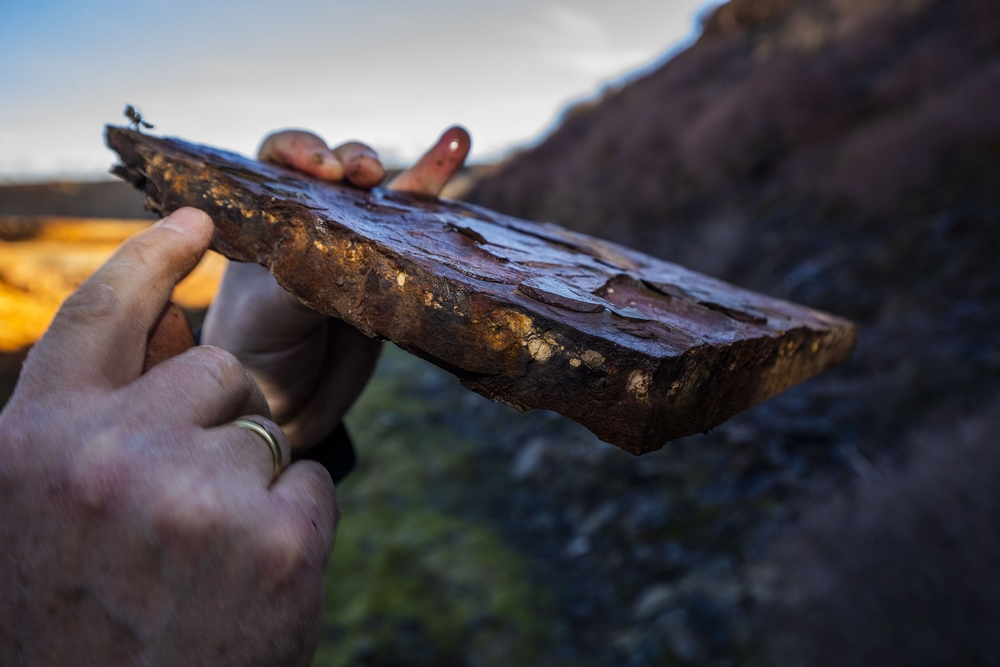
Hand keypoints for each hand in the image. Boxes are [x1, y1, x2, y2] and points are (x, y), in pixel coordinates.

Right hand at [0, 208, 336, 665]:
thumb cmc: (73, 620)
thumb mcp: (43, 508)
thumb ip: (93, 417)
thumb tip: (166, 328)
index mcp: (33, 443)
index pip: (100, 314)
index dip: (150, 257)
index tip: (197, 220)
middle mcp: (107, 457)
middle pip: (212, 370)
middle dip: (216, 416)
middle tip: (183, 503)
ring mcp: (197, 496)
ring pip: (265, 431)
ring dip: (247, 482)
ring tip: (200, 561)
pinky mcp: (278, 541)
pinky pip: (309, 486)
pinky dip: (290, 526)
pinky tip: (247, 585)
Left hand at [202, 127, 470, 451]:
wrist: (285, 407)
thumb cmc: (255, 353)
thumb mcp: (267, 314)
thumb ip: (299, 281)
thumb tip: (342, 256)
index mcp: (266, 222)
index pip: (276, 163)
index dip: (299, 151)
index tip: (319, 169)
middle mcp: (310, 224)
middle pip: (338, 169)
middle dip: (354, 160)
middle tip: (363, 175)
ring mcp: (355, 247)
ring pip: (386, 195)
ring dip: (417, 168)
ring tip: (453, 142)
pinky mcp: (394, 275)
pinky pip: (420, 230)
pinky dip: (439, 189)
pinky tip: (460, 147)